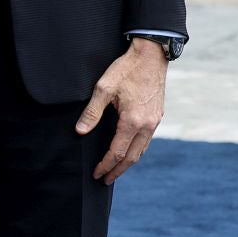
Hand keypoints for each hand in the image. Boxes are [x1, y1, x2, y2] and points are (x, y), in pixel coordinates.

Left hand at [77, 38, 166, 184]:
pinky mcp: (157, 116)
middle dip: (117, 170)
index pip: (117, 152)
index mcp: (133, 121)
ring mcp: (154, 122)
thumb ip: (92, 112)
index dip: (106, 165)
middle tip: (104, 179)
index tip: (97, 174)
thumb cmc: (126, 70)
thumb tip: (81, 131)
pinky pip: (146, 140)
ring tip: (114, 169)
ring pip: (141, 150)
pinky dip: (136, 150)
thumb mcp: (103, 88)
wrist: (151, 56)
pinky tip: (127, 150)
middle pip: (132, 157)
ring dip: (128, 162)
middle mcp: (147, 125)